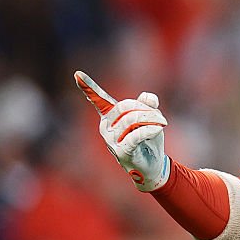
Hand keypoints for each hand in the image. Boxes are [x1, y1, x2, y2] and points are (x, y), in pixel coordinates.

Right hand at [74, 71, 169, 191]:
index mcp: (110, 117)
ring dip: (152, 119)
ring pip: (133, 119)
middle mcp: (106, 127)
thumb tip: (147, 97)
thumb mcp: (150, 118)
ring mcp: (112, 140)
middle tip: (160, 117)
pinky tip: (159, 129)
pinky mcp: (122, 152)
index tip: (77, 73)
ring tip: (162, 124)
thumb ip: (147, 104)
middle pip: (126, 106)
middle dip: (146, 109)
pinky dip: (150, 130)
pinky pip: (137, 135)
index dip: (88, 87)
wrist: (152, 165)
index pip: (99, 100)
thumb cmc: (148, 139)